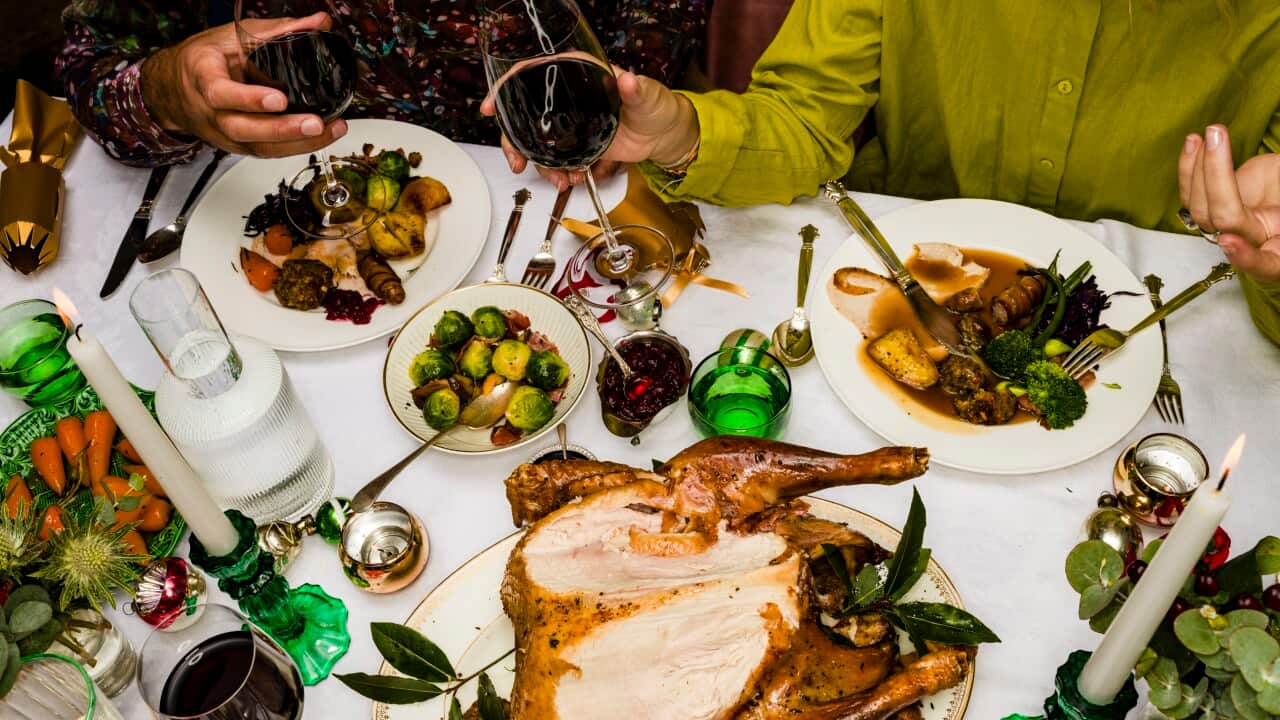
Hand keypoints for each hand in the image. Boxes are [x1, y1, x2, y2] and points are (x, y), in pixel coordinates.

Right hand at [141, 13, 347, 156]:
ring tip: (328, 130)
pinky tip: (321, 137)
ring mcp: (224, 133)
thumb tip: (320, 22)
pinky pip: (266, 151)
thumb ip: (279, 30)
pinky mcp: (239, 145)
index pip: (221, 93)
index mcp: (203, 76)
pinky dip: (295, 146)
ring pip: (258, 147)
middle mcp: (211, 111)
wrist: (175, 88)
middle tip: (315, 124)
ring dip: (296, 143)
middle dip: (282, 130)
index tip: (279, 100)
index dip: (249, 99)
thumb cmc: (205, 59)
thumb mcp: (235, 36)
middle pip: (243, 129)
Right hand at [481, 70, 699, 190]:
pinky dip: (556, 172)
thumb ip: (636, 89)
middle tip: (516, 161)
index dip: (506, 88)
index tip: (492, 106)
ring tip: (558, 179)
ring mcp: (569, 122)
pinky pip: (555, 157)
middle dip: (513, 139)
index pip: (532, 73)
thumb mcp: (648, 95)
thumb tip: (626, 80)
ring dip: (539, 164)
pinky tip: (567, 179)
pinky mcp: (576, 143)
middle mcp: (567, 96)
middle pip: (524, 112)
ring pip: (536, 140)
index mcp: (578, 73)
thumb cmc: (657, 107)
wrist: (664, 135)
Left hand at [1179, 124, 1279, 281]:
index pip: (1265, 265)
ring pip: (1201, 207)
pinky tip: (1194, 143)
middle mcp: (1252, 243)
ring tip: (1210, 133)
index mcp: (1279, 252)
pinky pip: (1192, 195)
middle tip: (1217, 137)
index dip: (1246, 258)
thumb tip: (1276, 173)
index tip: (1230, 241)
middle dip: (1217, 177)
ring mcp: (1229, 226)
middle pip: (1225, 220)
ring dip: (1200, 165)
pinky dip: (1190, 167)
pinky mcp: (1212, 208)